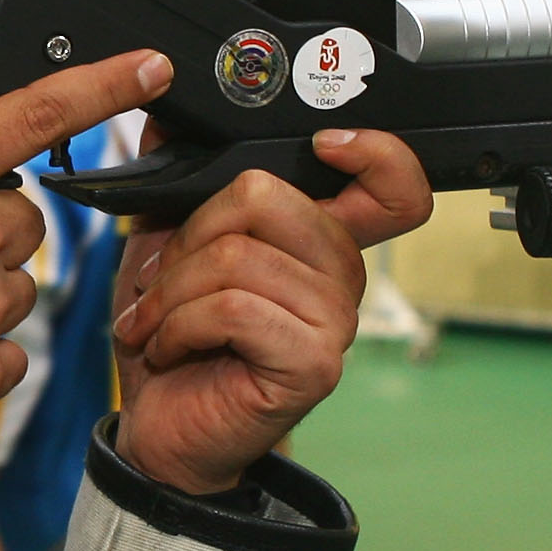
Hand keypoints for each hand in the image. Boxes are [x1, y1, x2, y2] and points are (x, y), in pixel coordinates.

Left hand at [108, 127, 430, 494]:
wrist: (159, 432)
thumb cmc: (171, 344)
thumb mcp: (164, 248)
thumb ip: (177, 184)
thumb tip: (164, 119)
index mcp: (318, 242)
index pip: (396, 187)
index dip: (377, 152)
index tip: (325, 145)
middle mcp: (340, 277)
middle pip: (269, 194)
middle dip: (190, 235)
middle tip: (163, 283)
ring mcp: (334, 322)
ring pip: (238, 255)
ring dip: (172, 292)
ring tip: (155, 323)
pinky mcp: (313, 363)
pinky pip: (234, 307)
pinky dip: (180, 324)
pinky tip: (168, 347)